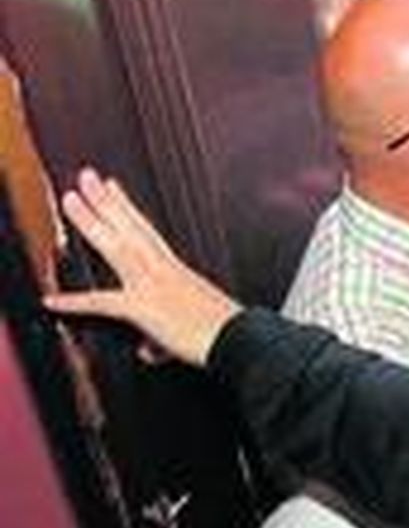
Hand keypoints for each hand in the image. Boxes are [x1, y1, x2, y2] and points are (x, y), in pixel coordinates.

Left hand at [43, 168, 240, 365]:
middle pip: (129, 228)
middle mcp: (162, 270)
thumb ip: (160, 338)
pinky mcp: (143, 308)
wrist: (237, 339)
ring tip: (70, 199)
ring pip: (116, 246)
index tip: (112, 186)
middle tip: (86, 177)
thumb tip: (148, 350)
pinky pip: (103, 303)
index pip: (145, 231)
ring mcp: (151, 285)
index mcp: (175, 270)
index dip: (126, 208)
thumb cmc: (224, 331)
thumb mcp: (191, 324)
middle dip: (106, 201)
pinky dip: (76, 303)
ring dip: (92, 221)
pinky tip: (52, 300)